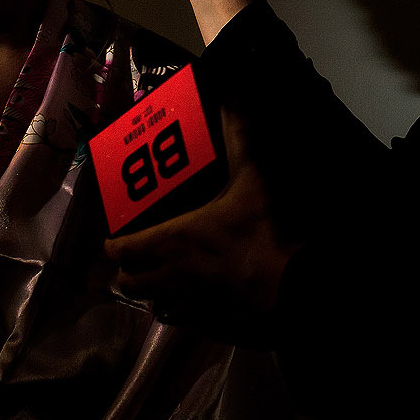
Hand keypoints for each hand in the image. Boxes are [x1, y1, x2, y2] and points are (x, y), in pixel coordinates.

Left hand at [106, 111, 298, 342]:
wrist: (305, 293)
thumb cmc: (269, 233)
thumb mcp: (255, 176)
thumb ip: (240, 133)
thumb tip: (232, 89)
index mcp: (174, 242)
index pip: (124, 250)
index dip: (114, 244)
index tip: (115, 237)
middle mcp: (174, 279)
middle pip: (131, 284)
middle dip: (129, 271)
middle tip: (138, 257)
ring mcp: (195, 310)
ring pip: (158, 307)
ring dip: (157, 294)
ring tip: (167, 279)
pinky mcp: (219, 330)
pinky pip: (189, 323)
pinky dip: (189, 312)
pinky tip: (204, 301)